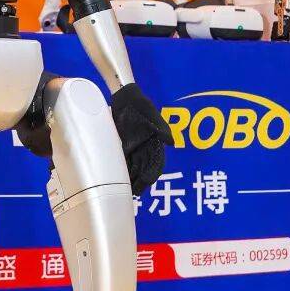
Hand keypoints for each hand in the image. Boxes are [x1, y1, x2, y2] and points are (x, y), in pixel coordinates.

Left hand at [110, 82, 168, 196]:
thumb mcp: (152, 114)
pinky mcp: (124, 145)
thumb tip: (171, 142)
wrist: (125, 97)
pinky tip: (118, 179)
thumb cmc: (141, 104)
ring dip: (132, 179)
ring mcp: (134, 147)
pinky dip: (123, 170)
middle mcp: (145, 148)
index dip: (153, 173)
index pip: (157, 162)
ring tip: (127, 190)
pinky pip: (124, 161)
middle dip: (141, 181)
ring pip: (135, 167)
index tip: (147, 181)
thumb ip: (161, 128)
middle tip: (136, 192)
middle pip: (145, 168)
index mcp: (156, 143)